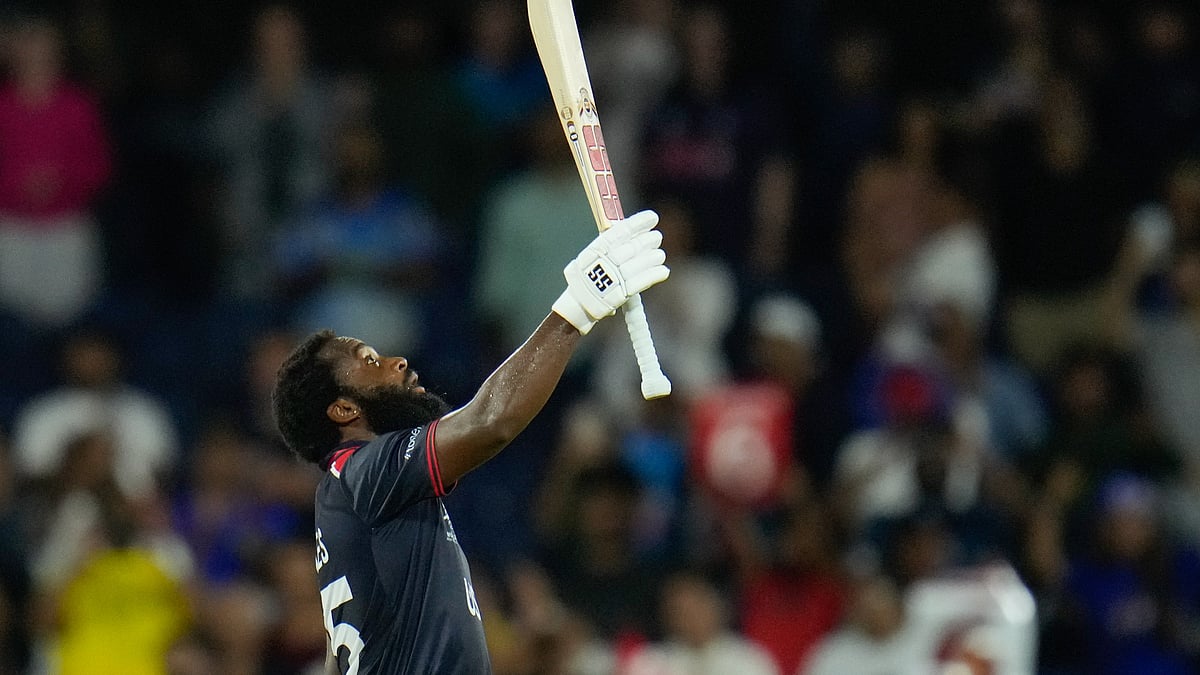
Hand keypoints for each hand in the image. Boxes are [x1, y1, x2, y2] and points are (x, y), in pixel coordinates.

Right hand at [553, 210, 668, 333]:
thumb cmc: (587, 277)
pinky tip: (663, 271)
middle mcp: (605, 262)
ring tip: (660, 255)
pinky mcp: (621, 294)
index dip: (639, 223)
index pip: (621, 231)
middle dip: (648, 240)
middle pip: (633, 247)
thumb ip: (610, 242)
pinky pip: (642, 281)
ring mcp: (613, 278)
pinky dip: (654, 275)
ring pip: (640, 263)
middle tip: (657, 237)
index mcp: (597, 249)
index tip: (652, 217)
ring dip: (654, 257)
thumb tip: (634, 229)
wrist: (579, 304)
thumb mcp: (592, 255)